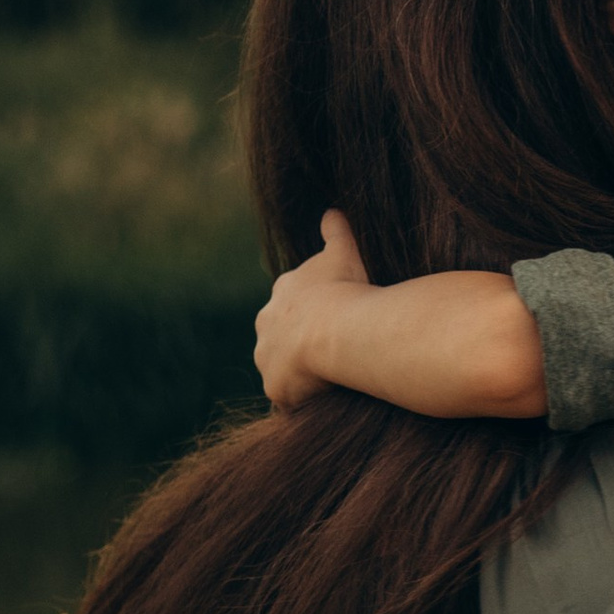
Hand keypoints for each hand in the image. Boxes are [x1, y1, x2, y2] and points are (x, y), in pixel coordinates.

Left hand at [255, 210, 371, 409]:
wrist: (341, 329)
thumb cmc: (347, 288)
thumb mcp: (345, 251)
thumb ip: (336, 231)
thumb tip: (332, 210)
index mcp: (283, 293)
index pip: (292, 305)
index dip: (313, 314)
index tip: (333, 322)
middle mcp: (266, 324)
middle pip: (280, 337)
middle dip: (297, 346)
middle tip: (330, 356)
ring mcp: (268, 358)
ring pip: (281, 369)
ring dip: (298, 376)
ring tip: (326, 383)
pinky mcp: (275, 388)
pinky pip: (288, 399)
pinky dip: (302, 401)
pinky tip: (322, 403)